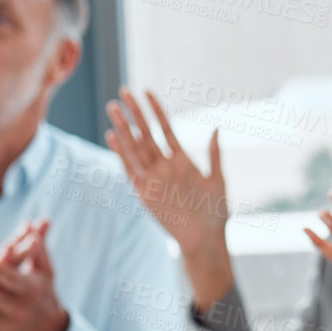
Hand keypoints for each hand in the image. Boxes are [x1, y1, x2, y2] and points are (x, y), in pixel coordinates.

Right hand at [105, 87, 228, 255]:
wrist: (206, 239)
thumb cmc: (216, 212)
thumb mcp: (219, 180)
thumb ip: (215, 154)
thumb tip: (216, 128)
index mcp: (182, 161)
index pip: (165, 128)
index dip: (156, 110)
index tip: (147, 91)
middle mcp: (164, 167)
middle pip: (146, 134)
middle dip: (135, 113)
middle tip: (124, 91)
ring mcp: (153, 179)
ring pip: (135, 148)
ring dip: (124, 129)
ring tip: (114, 109)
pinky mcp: (144, 193)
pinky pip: (130, 170)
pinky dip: (121, 154)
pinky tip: (113, 136)